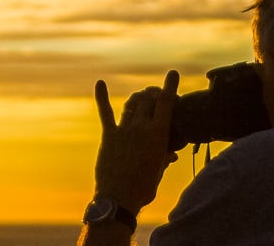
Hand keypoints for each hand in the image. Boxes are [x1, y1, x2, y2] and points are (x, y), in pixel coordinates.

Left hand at [92, 70, 180, 209]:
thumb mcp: (159, 170)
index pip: (166, 104)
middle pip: (147, 100)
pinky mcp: (109, 136)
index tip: (173, 74)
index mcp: (158, 135)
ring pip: (132, 105)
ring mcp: (124, 130)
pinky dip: (102, 97)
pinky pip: (106, 112)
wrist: (118, 198)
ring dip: (138, 99)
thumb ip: (164, 156)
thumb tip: (171, 153)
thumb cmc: (143, 187)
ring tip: (142, 97)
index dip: (170, 87)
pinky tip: (100, 84)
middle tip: (156, 94)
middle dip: (153, 94)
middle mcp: (141, 128)